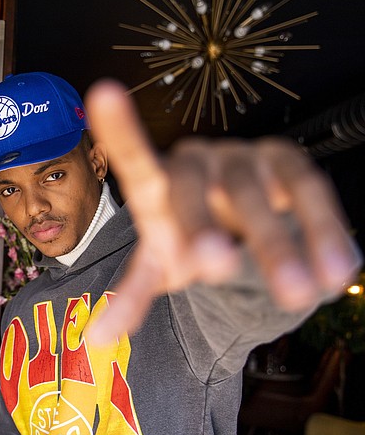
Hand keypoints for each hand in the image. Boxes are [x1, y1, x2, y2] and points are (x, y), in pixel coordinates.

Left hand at [83, 79, 360, 343]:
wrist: (242, 233)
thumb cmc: (190, 243)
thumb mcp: (162, 267)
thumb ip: (133, 297)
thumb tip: (97, 340)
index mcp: (158, 185)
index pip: (135, 158)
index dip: (120, 129)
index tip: (102, 94)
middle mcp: (198, 163)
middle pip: (194, 188)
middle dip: (203, 227)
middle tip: (215, 268)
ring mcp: (246, 159)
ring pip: (259, 194)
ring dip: (279, 244)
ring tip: (299, 294)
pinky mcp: (293, 165)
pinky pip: (310, 195)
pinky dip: (324, 235)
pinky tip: (338, 273)